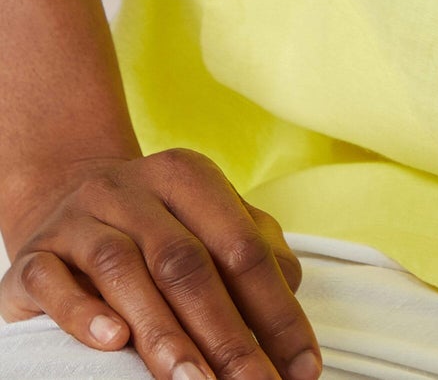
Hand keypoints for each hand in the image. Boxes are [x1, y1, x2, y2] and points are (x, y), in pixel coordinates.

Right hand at [0, 150, 319, 379]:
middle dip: (225, 335)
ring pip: (123, 269)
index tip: (300, 367)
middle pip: (187, 263)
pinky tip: (113, 342)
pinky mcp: (35, 254)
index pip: (243, 247)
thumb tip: (291, 292)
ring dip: (161, 333)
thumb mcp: (202, 222)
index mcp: (188, 178)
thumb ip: (249, 249)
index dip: (276, 310)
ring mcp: (81, 219)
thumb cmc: (148, 226)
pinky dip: (83, 312)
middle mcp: (134, 191)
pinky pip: (54, 280)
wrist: (61, 198)